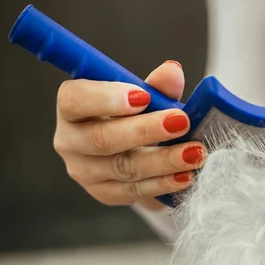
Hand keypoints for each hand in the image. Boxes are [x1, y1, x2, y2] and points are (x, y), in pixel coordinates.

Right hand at [53, 61, 205, 209]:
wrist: (141, 152)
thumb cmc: (139, 115)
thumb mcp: (148, 96)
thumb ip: (158, 85)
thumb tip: (172, 71)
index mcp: (73, 107)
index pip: (75, 99)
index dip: (107, 98)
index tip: (143, 97)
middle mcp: (70, 140)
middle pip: (102, 138)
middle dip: (145, 130)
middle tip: (181, 122)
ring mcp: (85, 171)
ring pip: (123, 167)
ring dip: (164, 160)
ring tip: (194, 152)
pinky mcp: (104, 193)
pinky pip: (135, 191)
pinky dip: (164, 183)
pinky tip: (186, 176)